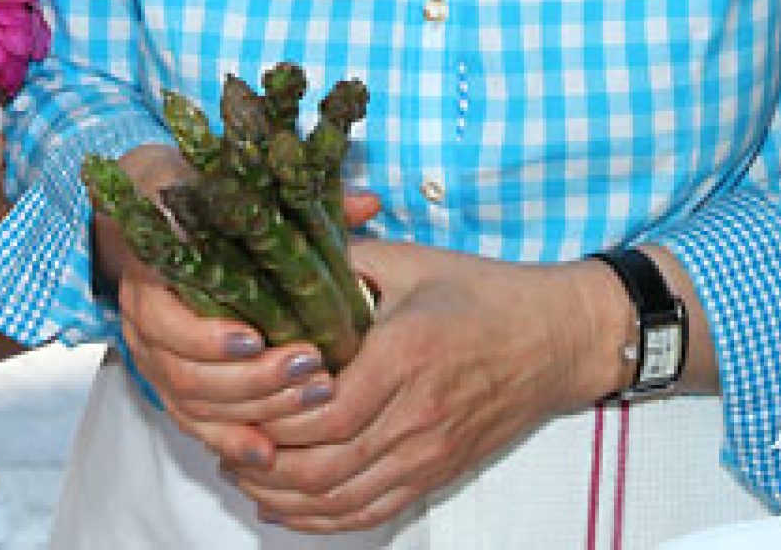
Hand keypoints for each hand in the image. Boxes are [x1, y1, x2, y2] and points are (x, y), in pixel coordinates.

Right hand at [101, 183, 386, 475]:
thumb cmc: (204, 194)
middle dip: (252, 380)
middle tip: (309, 368)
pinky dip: (230, 439)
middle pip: (186, 371)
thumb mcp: (237, 184)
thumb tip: (369, 204)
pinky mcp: (166, 381)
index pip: (167, 319)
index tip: (258, 339)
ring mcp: (151, 354)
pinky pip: (193, 422)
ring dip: (253, 409)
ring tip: (309, 398)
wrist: (155, 205)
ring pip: (193, 403)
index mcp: (152, 269)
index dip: (209, 338)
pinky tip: (270, 453)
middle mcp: (143, 318)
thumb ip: (298, 201)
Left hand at [225, 241, 625, 533]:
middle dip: (264, 462)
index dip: (277, 414)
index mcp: (409, 353)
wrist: (556, 336)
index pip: (328, 410)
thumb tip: (284, 261)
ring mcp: (429, 453)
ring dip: (282, 495)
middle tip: (224, 438)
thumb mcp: (413, 261)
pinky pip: (369, 514)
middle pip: (324, 466)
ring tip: (242, 468)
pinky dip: (320, 520)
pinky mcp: (436, 475)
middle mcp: (418, 414)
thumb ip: (348, 264)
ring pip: (340, 500)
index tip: (240, 396)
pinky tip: (285, 503)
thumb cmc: (484, 292)